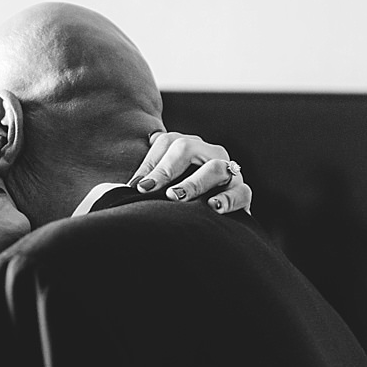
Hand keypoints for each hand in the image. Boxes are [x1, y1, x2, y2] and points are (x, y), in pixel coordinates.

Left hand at [128, 131, 251, 213]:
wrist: (208, 223)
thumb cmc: (177, 203)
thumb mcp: (160, 189)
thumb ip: (146, 182)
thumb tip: (124, 188)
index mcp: (187, 147)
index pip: (167, 143)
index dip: (150, 163)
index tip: (135, 187)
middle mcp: (208, 153)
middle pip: (188, 148)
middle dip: (166, 170)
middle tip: (150, 190)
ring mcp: (228, 171)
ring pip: (216, 167)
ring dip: (195, 182)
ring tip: (177, 197)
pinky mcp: (242, 192)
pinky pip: (241, 192)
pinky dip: (229, 199)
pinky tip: (213, 208)